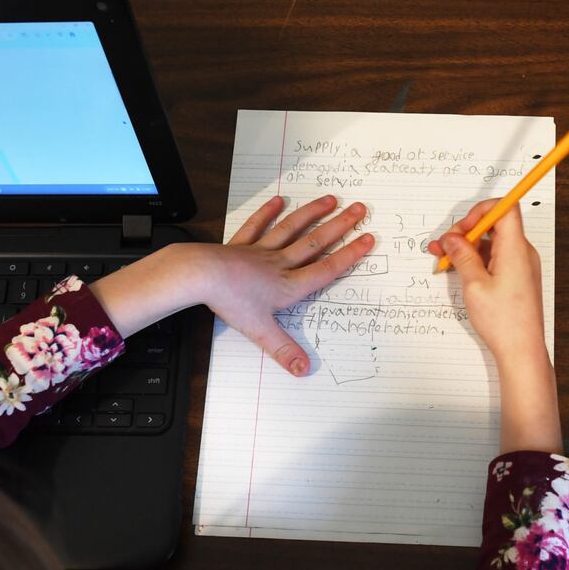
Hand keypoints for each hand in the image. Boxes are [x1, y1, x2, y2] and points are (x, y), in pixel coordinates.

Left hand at [205, 195, 373, 375]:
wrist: (201, 275)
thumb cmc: (230, 301)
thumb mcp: (260, 331)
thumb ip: (284, 350)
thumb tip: (304, 369)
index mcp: (288, 286)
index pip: (326, 270)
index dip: (349, 255)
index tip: (368, 239)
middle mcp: (279, 264)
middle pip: (315, 243)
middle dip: (339, 226)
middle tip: (359, 208)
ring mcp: (260, 251)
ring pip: (292, 229)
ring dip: (312, 214)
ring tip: (330, 200)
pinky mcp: (240, 245)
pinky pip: (257, 226)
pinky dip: (269, 213)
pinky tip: (279, 200)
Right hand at [429, 200, 559, 452]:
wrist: (522, 350)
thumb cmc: (504, 321)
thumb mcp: (474, 285)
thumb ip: (462, 256)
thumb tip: (452, 238)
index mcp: (515, 249)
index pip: (505, 208)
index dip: (480, 210)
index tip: (461, 228)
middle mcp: (522, 252)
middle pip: (494, 225)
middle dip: (466, 231)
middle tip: (443, 246)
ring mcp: (521, 265)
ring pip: (492, 243)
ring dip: (467, 248)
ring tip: (444, 260)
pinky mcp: (517, 277)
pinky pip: (496, 257)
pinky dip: (477, 260)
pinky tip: (459, 271)